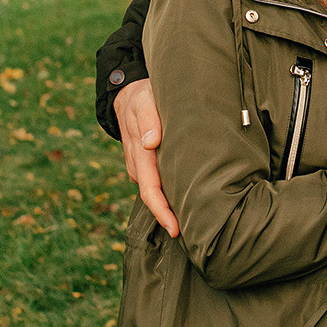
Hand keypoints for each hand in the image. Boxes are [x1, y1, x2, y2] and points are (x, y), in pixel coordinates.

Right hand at [113, 79, 178, 236]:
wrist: (128, 93)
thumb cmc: (141, 95)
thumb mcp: (144, 99)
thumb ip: (148, 119)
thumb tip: (151, 142)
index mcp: (139, 154)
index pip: (150, 190)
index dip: (162, 211)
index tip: (175, 229)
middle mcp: (139, 164)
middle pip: (154, 196)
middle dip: (170, 217)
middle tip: (193, 234)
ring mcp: (142, 165)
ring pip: (158, 189)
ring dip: (172, 203)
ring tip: (198, 217)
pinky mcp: (148, 162)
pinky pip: (159, 179)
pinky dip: (171, 189)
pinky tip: (189, 195)